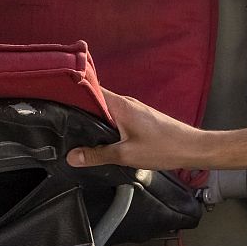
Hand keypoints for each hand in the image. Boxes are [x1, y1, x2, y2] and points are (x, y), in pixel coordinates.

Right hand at [66, 90, 211, 170]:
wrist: (194, 148)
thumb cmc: (165, 148)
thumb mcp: (127, 155)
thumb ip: (98, 155)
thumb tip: (72, 156)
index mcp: (121, 105)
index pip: (90, 89)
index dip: (71, 91)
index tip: (52, 96)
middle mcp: (126, 103)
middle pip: (95, 99)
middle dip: (76, 107)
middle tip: (54, 117)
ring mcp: (134, 110)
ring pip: (105, 110)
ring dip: (90, 118)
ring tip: (70, 128)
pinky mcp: (139, 119)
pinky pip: (115, 117)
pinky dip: (103, 124)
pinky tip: (96, 136)